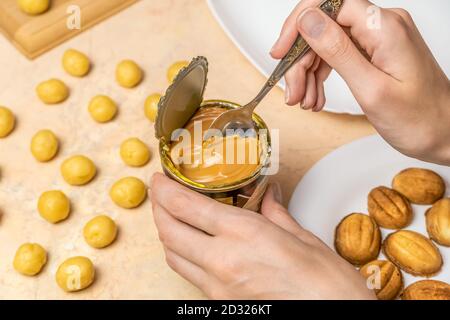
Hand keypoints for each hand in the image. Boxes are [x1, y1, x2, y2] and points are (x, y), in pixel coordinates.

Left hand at [150, 173, 374, 299]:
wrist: (333, 319)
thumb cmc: (327, 285)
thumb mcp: (303, 238)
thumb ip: (275, 213)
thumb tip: (267, 194)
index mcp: (245, 235)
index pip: (187, 206)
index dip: (165, 189)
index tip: (159, 178)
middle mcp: (223, 261)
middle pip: (169, 231)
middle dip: (158, 208)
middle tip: (159, 192)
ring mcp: (218, 286)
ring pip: (173, 255)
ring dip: (165, 232)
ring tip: (171, 215)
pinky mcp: (220, 303)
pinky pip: (188, 274)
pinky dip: (181, 254)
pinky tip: (192, 244)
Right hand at [271, 0, 449, 164]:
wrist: (444, 133)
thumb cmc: (418, 119)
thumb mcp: (371, 88)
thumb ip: (337, 51)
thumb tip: (307, 20)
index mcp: (384, 27)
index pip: (328, 4)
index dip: (298, 26)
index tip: (280, 53)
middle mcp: (381, 25)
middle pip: (324, 28)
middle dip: (302, 61)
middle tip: (293, 93)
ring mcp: (378, 38)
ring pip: (327, 44)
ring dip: (309, 72)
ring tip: (304, 101)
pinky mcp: (375, 51)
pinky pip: (338, 55)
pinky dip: (322, 75)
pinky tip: (316, 96)